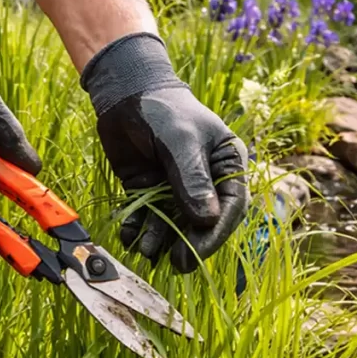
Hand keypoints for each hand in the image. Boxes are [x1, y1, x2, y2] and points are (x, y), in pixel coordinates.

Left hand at [81, 32, 249, 273]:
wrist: (126, 94)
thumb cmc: (163, 109)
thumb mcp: (181, 140)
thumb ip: (191, 178)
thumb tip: (206, 219)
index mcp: (227, 165)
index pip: (231, 207)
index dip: (215, 233)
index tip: (197, 253)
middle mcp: (206, 182)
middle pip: (203, 222)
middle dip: (188, 243)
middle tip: (176, 263)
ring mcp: (176, 188)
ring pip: (173, 223)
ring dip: (160, 240)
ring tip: (145, 250)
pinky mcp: (149, 191)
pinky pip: (148, 217)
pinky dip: (139, 229)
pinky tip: (130, 236)